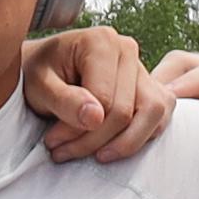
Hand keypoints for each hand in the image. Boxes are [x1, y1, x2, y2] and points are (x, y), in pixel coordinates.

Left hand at [19, 25, 167, 162]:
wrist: (45, 69)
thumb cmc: (40, 75)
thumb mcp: (40, 86)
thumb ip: (64, 100)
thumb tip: (95, 118)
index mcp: (102, 42)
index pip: (105, 99)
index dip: (80, 130)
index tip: (53, 141)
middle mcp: (128, 49)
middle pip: (126, 111)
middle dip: (94, 141)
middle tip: (61, 151)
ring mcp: (141, 68)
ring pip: (152, 115)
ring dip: (124, 144)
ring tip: (94, 156)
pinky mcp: (149, 87)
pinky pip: (159, 118)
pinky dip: (141, 137)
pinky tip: (112, 146)